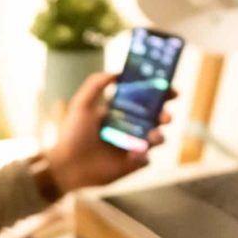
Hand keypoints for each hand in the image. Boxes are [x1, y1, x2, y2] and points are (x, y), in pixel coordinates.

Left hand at [46, 72, 174, 192]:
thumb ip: (95, 84)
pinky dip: (143, 156)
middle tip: (166, 117)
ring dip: (159, 136)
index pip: (147, 99)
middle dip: (166, 116)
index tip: (172, 90)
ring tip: (152, 137)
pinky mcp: (132, 164)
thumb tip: (117, 72)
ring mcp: (133, 146)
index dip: (162, 94)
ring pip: (157, 139)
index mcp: (122, 110)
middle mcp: (131, 127)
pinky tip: (131, 156)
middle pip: (157, 119)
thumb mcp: (81, 105)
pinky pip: (146, 159)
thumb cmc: (72, 134)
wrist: (66, 165)